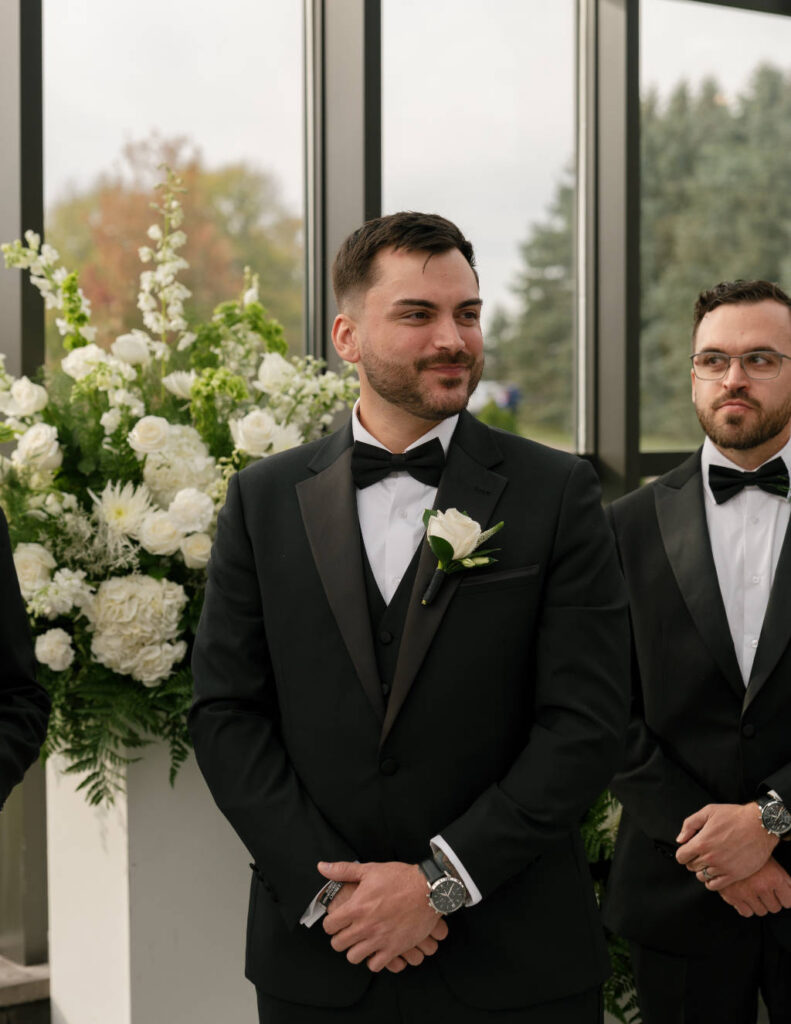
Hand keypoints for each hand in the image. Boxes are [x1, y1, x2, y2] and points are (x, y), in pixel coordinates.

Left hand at [319, 860, 448, 971]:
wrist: (427, 890)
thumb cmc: (399, 878)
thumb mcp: (370, 870)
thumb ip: (343, 870)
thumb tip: (322, 867)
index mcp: (356, 907)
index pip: (329, 926)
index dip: (331, 923)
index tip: (338, 921)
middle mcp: (365, 926)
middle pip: (338, 944)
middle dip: (340, 938)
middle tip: (349, 931)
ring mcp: (379, 939)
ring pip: (353, 957)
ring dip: (355, 950)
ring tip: (361, 941)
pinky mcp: (394, 949)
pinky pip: (375, 965)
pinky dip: (374, 960)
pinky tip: (377, 949)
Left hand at [676, 802, 777, 888]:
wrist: (760, 826)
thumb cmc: (734, 816)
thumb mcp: (708, 811)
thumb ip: (689, 825)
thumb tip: (680, 839)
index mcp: (702, 842)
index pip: (681, 857)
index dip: (683, 853)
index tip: (688, 850)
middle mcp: (710, 857)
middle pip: (691, 867)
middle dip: (693, 860)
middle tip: (701, 854)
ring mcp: (722, 868)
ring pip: (702, 877)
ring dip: (702, 870)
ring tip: (709, 862)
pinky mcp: (734, 875)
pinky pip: (715, 886)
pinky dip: (711, 881)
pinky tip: (715, 873)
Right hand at [717, 858, 790, 917]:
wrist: (725, 846)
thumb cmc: (751, 853)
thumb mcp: (773, 863)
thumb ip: (787, 881)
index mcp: (774, 877)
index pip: (788, 902)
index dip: (784, 896)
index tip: (779, 892)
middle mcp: (761, 887)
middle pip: (775, 908)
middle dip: (771, 900)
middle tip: (764, 889)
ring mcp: (746, 892)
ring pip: (761, 912)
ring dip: (759, 904)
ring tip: (753, 890)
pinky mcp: (732, 896)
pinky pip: (746, 913)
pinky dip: (746, 907)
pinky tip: (744, 895)